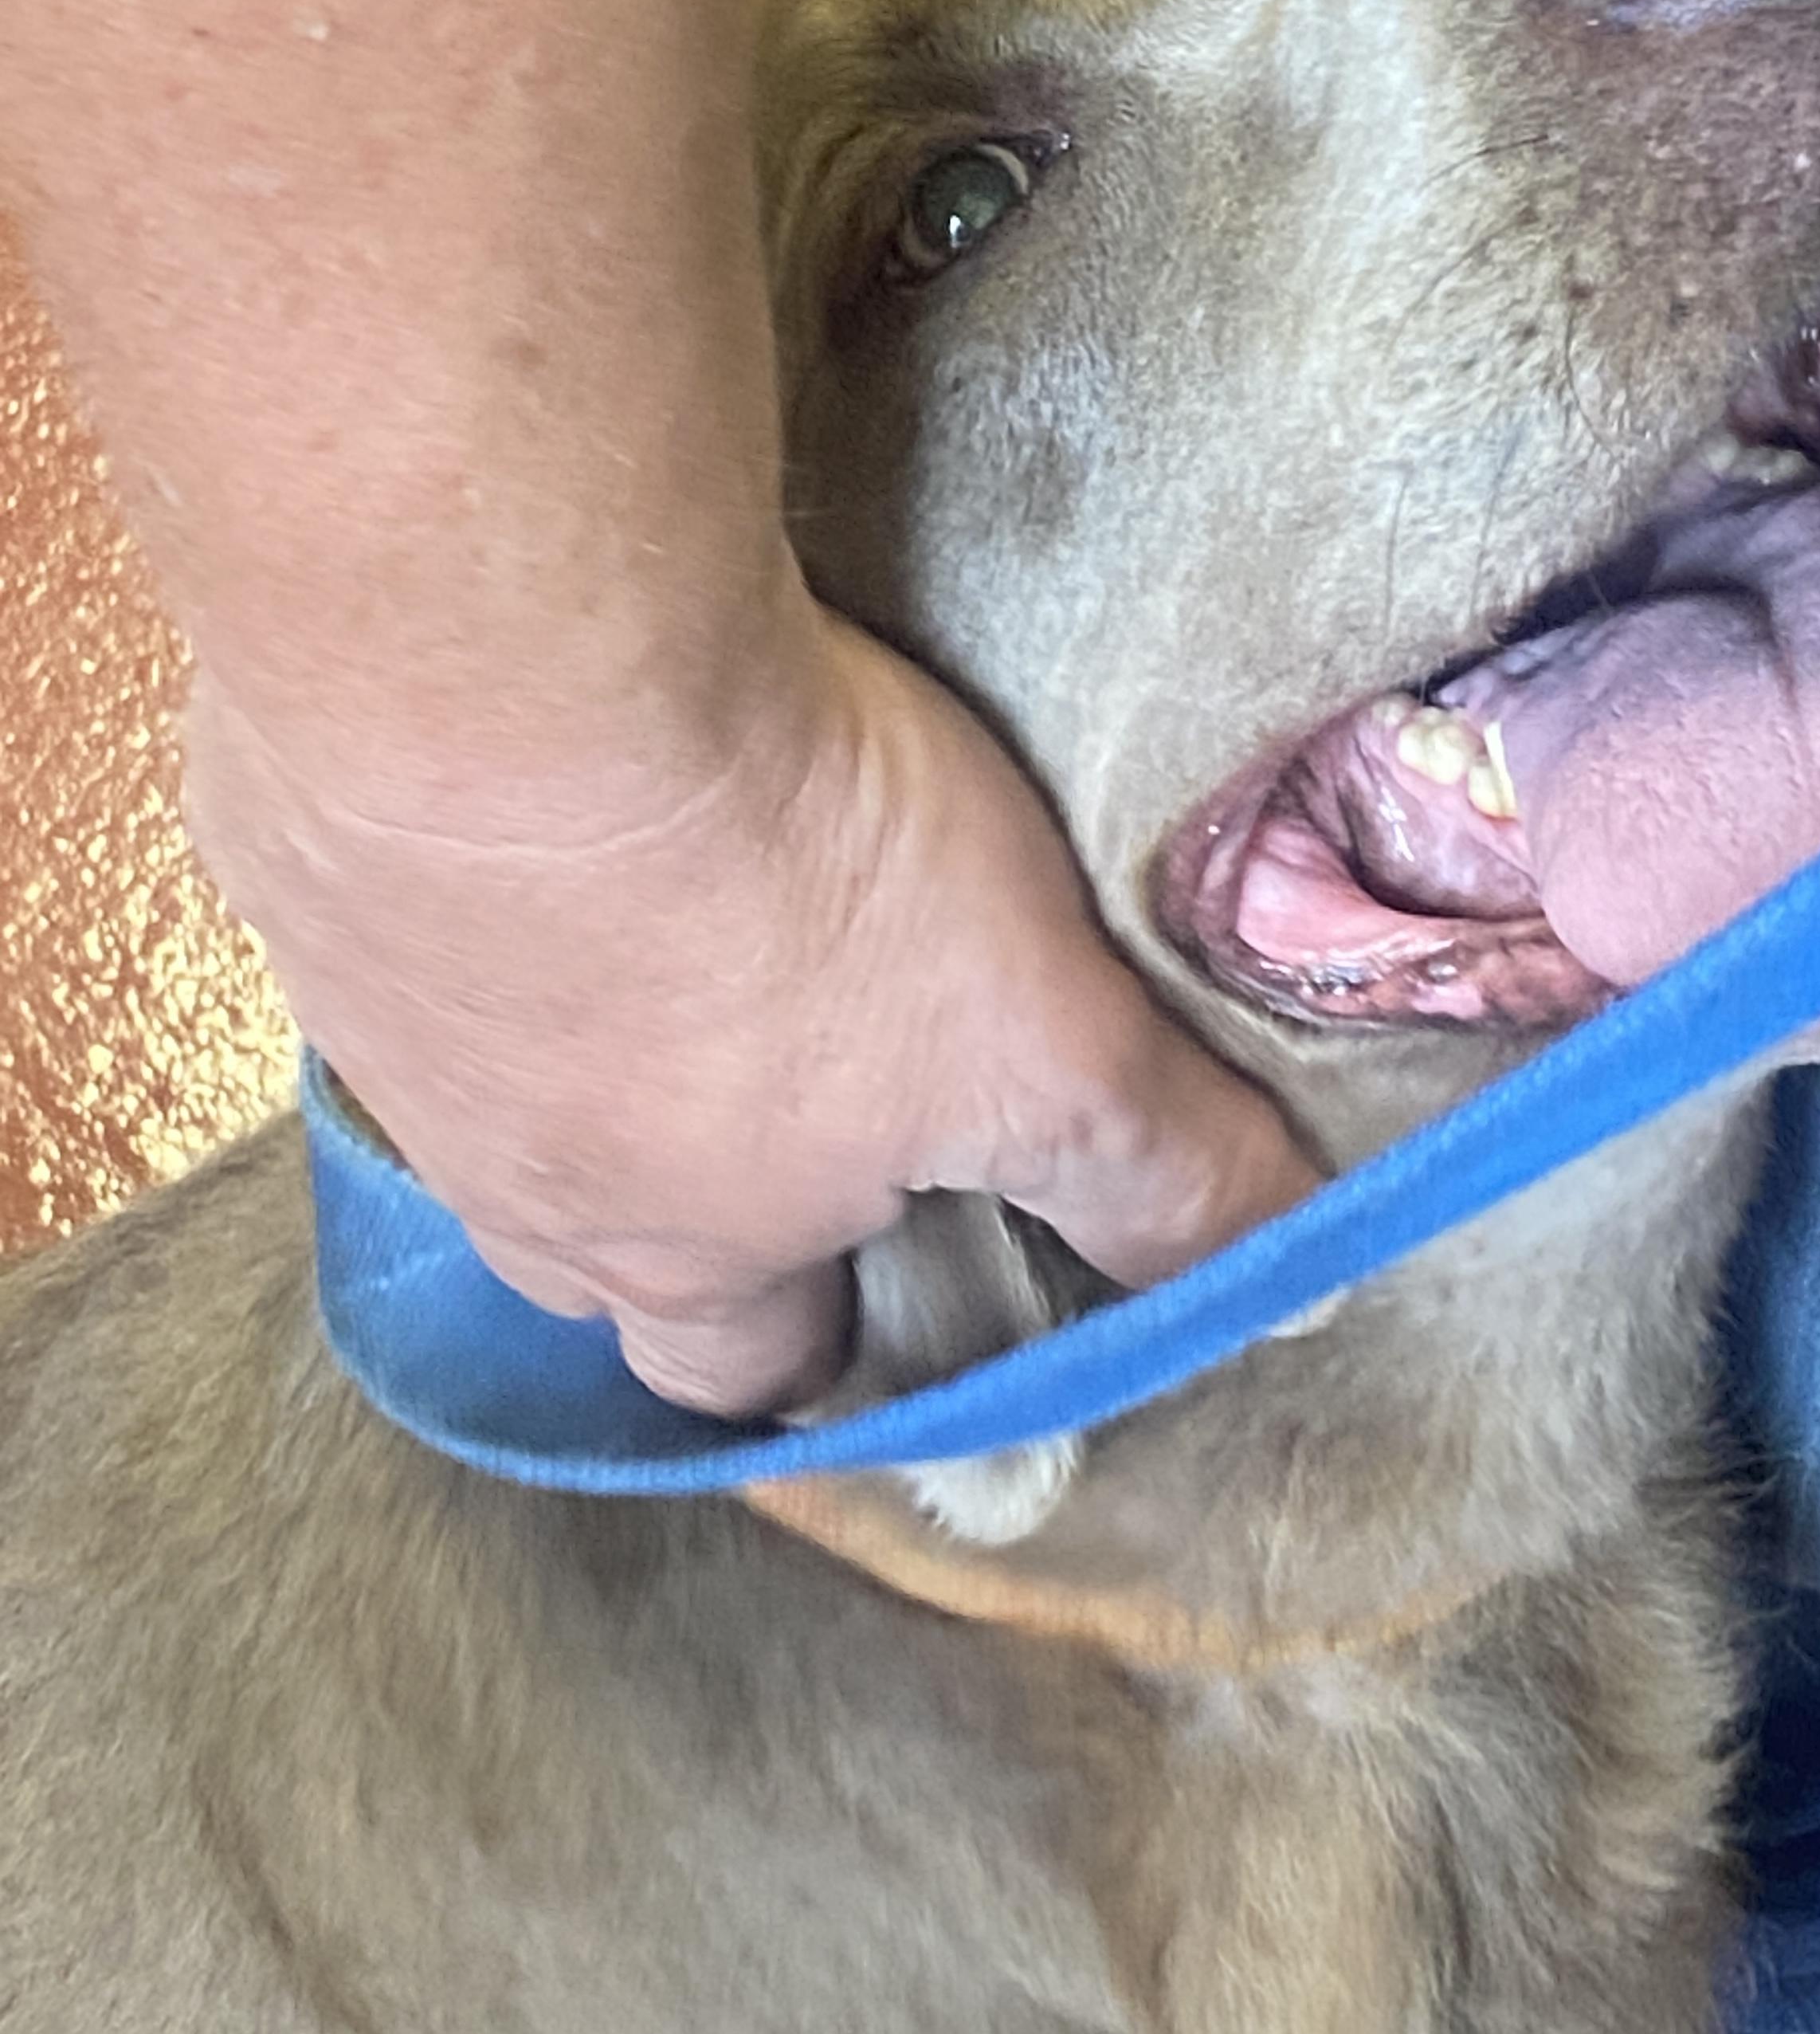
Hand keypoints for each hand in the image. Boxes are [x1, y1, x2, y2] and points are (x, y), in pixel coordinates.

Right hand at [184, 577, 1317, 1417]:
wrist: (512, 664)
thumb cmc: (798, 882)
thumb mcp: (1038, 1043)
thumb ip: (1156, 1168)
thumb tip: (1300, 1271)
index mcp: (675, 1245)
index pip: (745, 1369)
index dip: (817, 1352)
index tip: (866, 1293)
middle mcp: (507, 1174)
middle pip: (590, 1256)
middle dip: (673, 1215)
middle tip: (766, 1101)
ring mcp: (380, 1022)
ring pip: (479, 1094)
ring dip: (563, 1044)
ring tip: (660, 934)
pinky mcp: (305, 858)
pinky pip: (384, 910)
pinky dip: (460, 881)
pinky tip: (525, 785)